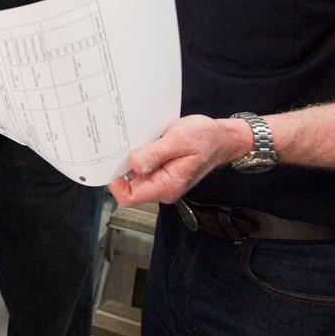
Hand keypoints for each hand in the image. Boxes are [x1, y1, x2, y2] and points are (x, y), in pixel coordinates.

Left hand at [107, 114, 251, 206]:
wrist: (223, 138)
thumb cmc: (205, 138)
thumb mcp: (179, 141)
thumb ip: (155, 154)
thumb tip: (133, 163)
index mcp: (167, 185)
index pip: (130, 197)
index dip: (115, 184)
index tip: (111, 163)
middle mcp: (163, 187)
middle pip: (129, 186)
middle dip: (120, 168)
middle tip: (116, 146)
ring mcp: (162, 179)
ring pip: (135, 175)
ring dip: (129, 160)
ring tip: (129, 140)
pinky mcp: (162, 170)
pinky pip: (143, 167)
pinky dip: (138, 156)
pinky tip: (139, 141)